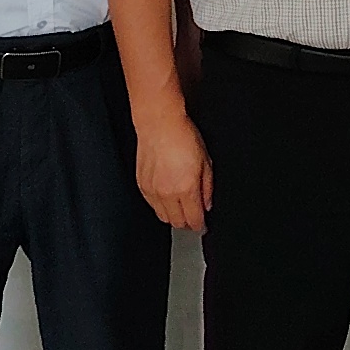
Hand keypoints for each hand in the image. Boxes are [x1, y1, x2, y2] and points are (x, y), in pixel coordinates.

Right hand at [133, 103, 209, 231]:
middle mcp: (167, 193)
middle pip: (177, 223)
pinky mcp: (142, 185)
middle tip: (194, 216)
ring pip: (163, 217)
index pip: (193, 220)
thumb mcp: (206, 161)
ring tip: (181, 206)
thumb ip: (207, 188)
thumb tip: (207, 204)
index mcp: (186, 188)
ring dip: (173, 215)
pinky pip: (152, 205)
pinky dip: (161, 205)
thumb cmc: (183, 137)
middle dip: (187, 222)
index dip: (200, 225)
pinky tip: (168, 196)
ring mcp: (152, 191)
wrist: (159, 124)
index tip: (203, 225)